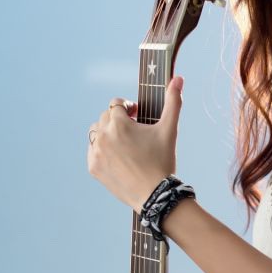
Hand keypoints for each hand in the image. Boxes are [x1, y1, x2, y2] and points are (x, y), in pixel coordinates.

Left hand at [87, 76, 183, 210]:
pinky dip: (102, 150)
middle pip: (105, 117)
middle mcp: (103, 136)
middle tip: (134, 130)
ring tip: (125, 142)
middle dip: (118, 119)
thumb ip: (173, 101)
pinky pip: (92, 150)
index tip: (137, 114)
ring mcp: (96, 153)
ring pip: (96, 133)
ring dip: (108, 133)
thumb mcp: (169, 129)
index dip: (127, 106)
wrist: (155, 193)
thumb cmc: (163, 159)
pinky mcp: (93, 167)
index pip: (115, 103)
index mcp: (119, 123)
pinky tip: (119, 156)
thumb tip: (179, 78)